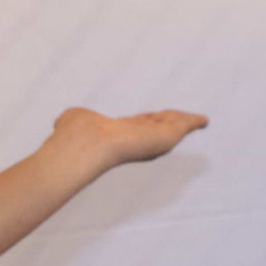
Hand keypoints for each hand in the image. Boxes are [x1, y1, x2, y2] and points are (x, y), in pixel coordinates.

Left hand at [49, 106, 208, 174]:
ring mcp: (151, 138)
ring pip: (171, 126)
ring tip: (198, 120)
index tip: (152, 121)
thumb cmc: (76, 136)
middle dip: (169, 124)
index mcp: (118, 135)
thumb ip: (70, 120)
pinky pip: (182, 126)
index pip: (135, 128)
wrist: (90, 144)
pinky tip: (203, 121)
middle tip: (183, 121)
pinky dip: (192, 123)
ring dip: (184, 122)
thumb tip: (62, 121)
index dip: (144, 124)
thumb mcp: (71, 120)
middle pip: (157, 127)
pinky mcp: (165, 136)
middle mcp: (136, 138)